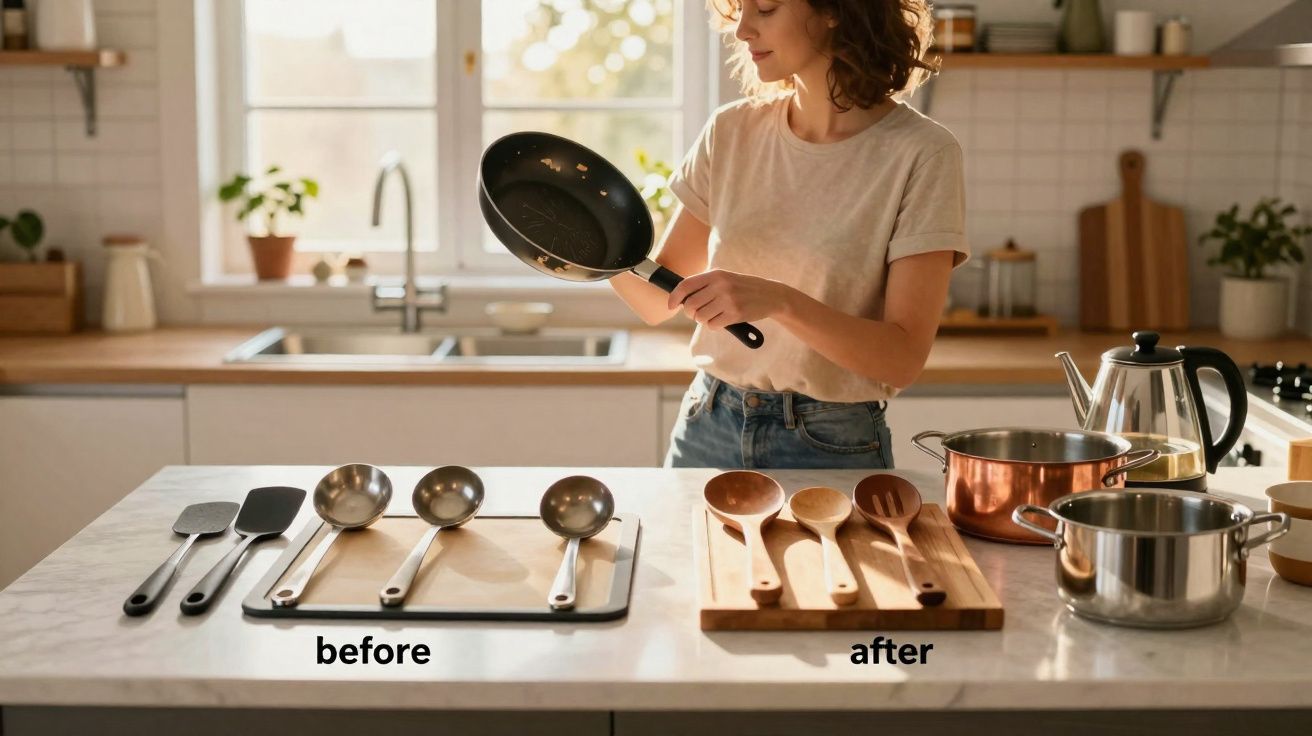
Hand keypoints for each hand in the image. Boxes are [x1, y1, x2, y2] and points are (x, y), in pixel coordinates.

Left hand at [666, 269, 789, 327]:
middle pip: (690, 305)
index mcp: (716, 274)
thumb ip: (705, 285)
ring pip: (700, 317)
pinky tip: (723, 320)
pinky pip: (713, 325)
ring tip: (714, 315)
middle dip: (691, 313)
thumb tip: (681, 299)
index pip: (685, 285)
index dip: (674, 297)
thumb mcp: (725, 278)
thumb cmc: (744, 288)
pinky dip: (714, 325)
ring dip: (704, 320)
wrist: (771, 295)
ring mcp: (728, 300)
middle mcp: (720, 285)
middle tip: (698, 314)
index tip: (671, 306)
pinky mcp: (735, 314)